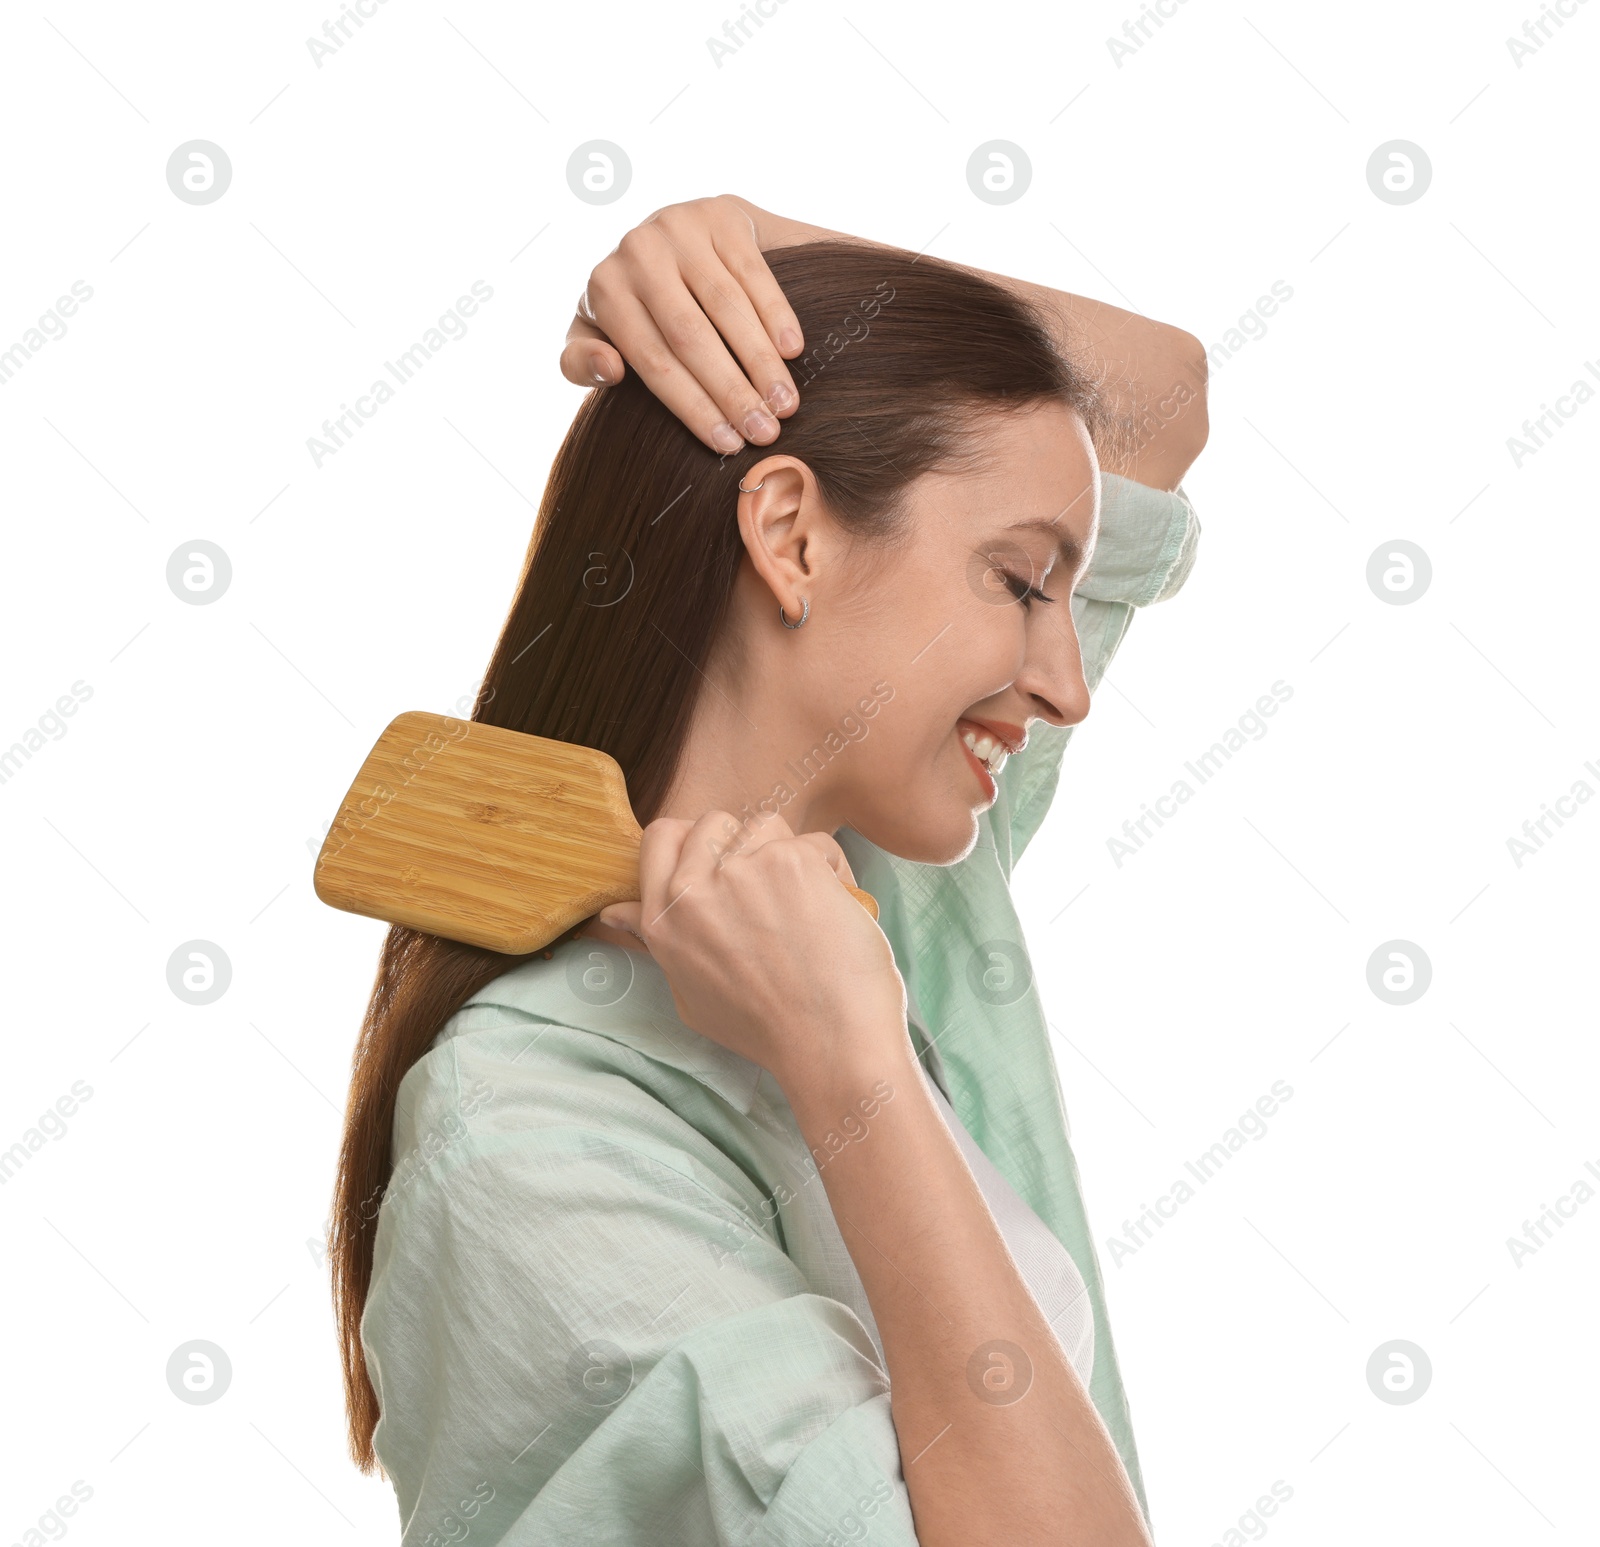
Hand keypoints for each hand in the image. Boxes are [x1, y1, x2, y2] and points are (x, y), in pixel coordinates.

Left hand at [560, 195, 806, 454]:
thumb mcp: (595, 335)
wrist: (669, 238)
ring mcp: (679, 226)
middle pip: (690, 336)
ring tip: (785, 404)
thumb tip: (609, 368)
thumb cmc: (634, 308)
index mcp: (604, 289)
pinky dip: (776, 314)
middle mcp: (637, 251)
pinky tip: (793, 351)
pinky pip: (753, 273)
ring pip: (726, 306)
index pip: (653, 361)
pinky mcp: (720, 213)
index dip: (693, 407)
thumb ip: (580, 362)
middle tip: (766, 433)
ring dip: (760, 361)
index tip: (728, 445)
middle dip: (731, 391)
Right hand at [598, 810, 908, 1097]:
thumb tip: (615, 912)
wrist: (829, 1044)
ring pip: (764, 825)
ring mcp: (742, 870)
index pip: (660, 837)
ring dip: (783, 851)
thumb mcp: (689, 994)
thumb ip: (656, 943)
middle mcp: (693, 889)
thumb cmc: (764, 1028)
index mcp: (662, 919)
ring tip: (802, 897)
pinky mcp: (792, 862)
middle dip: (740, 843)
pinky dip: (830, 868)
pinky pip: (814, 842)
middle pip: (712, 822)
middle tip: (767, 884)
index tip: (716, 861)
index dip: (691, 841)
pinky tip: (835, 906)